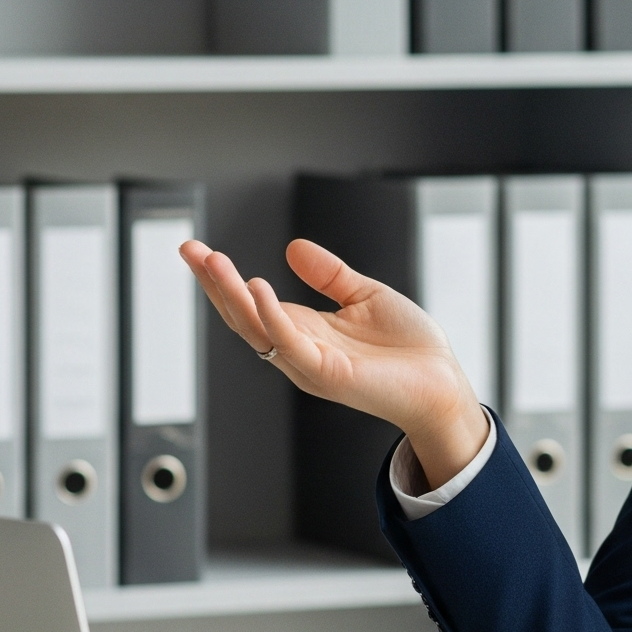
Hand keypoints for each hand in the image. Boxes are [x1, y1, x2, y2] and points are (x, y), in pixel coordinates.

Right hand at [181, 237, 489, 488]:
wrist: (442, 384)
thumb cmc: (409, 349)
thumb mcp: (365, 296)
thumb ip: (330, 275)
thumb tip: (293, 247)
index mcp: (305, 331)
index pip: (251, 303)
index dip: (223, 278)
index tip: (199, 249)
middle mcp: (299, 349)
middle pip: (241, 315)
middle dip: (213, 283)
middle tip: (188, 249)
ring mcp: (309, 364)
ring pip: (257, 328)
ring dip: (231, 294)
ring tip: (212, 260)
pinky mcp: (327, 374)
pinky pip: (290, 344)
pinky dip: (271, 315)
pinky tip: (258, 286)